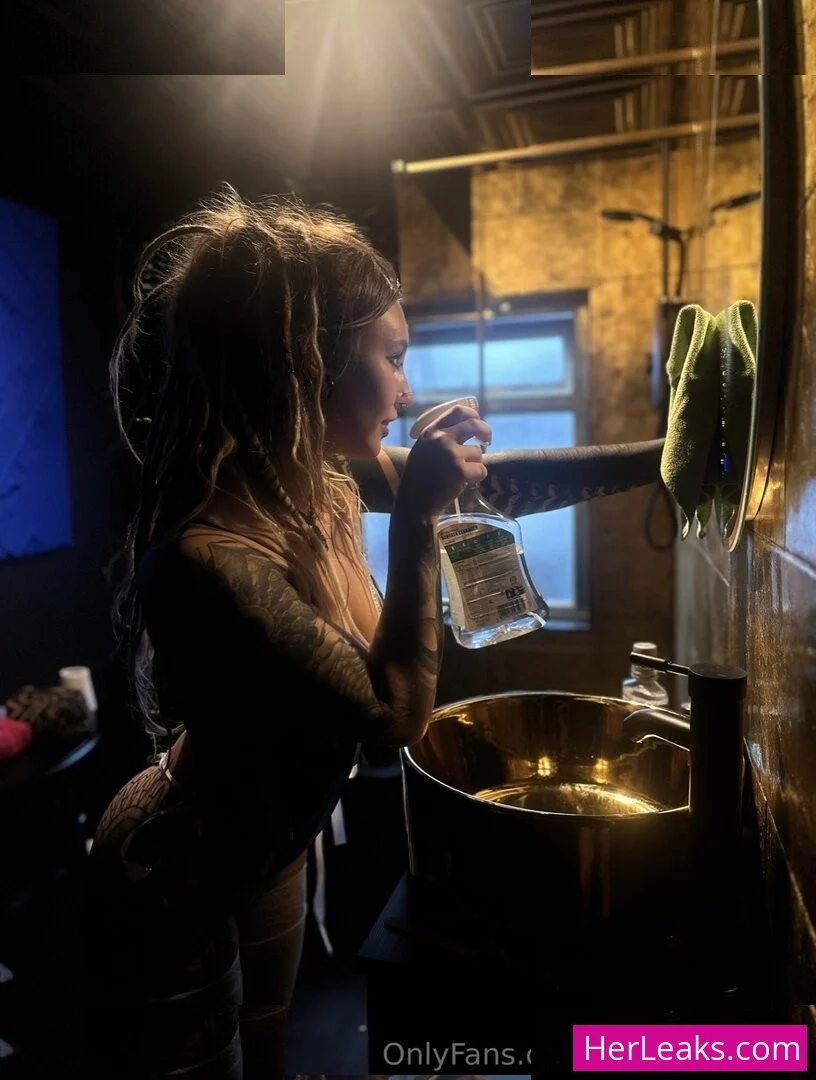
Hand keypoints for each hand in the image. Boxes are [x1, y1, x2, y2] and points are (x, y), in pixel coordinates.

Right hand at [397, 403, 491, 518]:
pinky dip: (476, 478)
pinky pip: (481, 470)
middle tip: (488, 440)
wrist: (414, 503)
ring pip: (478, 452)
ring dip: (474, 464)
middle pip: (473, 424)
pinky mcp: (460, 471)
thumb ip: (440, 437)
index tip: (478, 420)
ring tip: (459, 475)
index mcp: (431, 432)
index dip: (472, 414)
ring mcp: (451, 454)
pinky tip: (463, 483)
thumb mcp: (424, 449)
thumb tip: (468, 426)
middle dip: (485, 430)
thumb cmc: (419, 479)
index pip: (457, 411)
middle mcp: (441, 438)